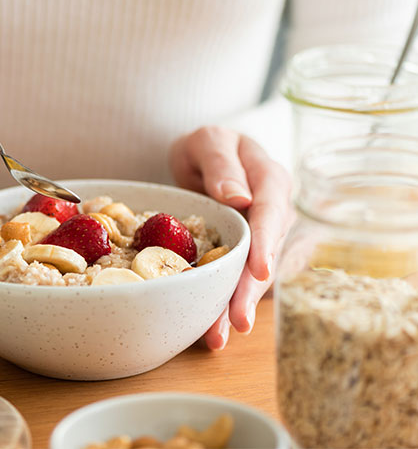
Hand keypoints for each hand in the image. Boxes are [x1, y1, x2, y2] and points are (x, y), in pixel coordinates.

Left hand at [169, 126, 291, 349]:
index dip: (266, 242)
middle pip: (266, 253)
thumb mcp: (209, 140)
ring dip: (236, 305)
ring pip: (253, 274)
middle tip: (238, 321)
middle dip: (251, 289)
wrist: (204, 157)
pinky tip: (212, 327)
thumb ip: (221, 163)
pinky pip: (239, 279)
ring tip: (218, 337)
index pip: (272, 212)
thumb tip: (240, 197)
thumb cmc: (209, 146)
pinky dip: (226, 302)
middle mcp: (273, 212)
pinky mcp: (247, 253)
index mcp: (269, 180)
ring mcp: (262, 236)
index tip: (260, 271)